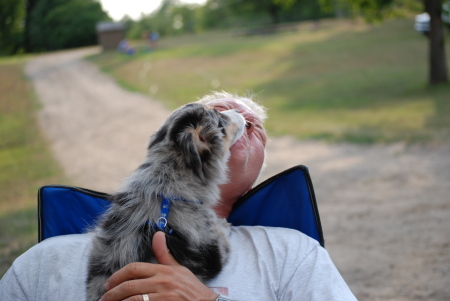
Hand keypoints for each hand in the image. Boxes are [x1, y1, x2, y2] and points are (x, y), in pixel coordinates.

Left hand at [99, 231, 218, 300]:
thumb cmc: (191, 288)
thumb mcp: (178, 269)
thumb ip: (164, 254)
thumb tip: (157, 234)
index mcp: (163, 270)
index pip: (134, 269)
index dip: (117, 276)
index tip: (108, 284)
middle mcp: (162, 281)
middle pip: (129, 285)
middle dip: (112, 293)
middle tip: (104, 298)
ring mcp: (164, 296)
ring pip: (133, 299)